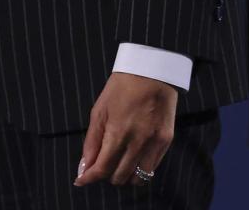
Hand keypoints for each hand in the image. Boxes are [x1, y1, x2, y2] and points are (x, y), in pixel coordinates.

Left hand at [75, 73, 177, 188]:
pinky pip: (152, 167)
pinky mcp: (167, 139)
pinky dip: (140, 168)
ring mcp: (155, 141)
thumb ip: (91, 141)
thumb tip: (85, 167)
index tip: (82, 179)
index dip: (89, 177)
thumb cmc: (124, 85)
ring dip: (125, 175)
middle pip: (119, 176)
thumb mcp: (101, 109)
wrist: (154, 69)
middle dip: (106, 174)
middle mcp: (139, 140)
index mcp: (119, 131)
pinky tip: (134, 157)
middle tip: (103, 163)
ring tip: (119, 162)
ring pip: (138, 178)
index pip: (102, 168)